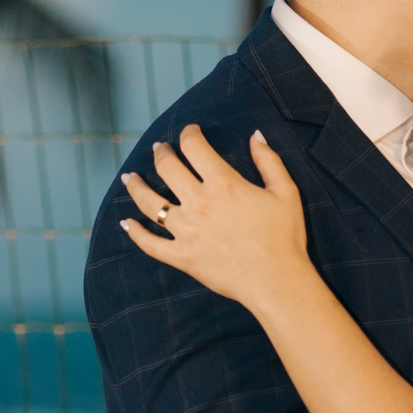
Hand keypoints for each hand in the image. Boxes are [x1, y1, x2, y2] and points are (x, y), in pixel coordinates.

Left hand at [119, 125, 310, 313]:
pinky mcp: (181, 257)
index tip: (190, 132)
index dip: (189, 134)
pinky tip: (126, 223)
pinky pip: (150, 243)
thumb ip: (269, 161)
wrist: (276, 281)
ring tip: (130, 177)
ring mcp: (186, 231)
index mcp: (223, 183)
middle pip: (167, 168)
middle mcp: (198, 203)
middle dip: (161, 153)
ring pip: (149, 203)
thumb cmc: (285, 237)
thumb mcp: (286, 192)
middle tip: (160, 149)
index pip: (194, 147)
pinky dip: (135, 233)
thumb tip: (255, 135)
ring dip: (136, 186)